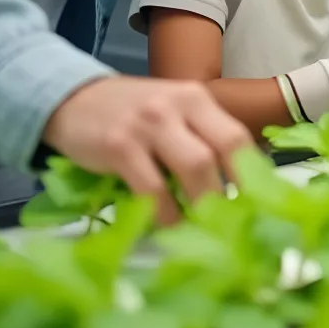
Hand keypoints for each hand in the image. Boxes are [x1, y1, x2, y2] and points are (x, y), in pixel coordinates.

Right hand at [41, 76, 255, 225]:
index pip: (237, 135)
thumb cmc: (132, 113)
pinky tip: (166, 226)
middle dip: (230, 192)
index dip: (250, 173)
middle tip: (230, 223)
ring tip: (202, 229)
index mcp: (196, 98)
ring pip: (194, 167)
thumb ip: (199, 137)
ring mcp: (149, 124)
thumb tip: (234, 184)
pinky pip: (152, 188)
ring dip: (201, 205)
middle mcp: (178, 105)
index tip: (254, 204)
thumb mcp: (172, 112)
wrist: (74, 99)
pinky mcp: (119, 146)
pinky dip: (164, 214)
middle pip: (221, 151)